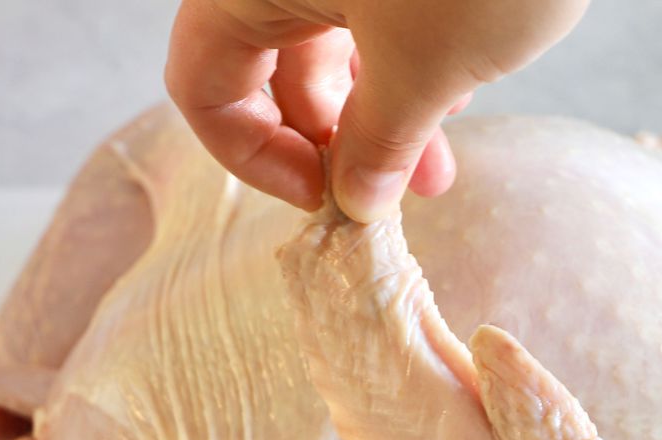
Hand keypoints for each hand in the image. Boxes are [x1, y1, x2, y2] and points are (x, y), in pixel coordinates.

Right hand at [165, 0, 588, 219]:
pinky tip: (458, 93)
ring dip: (383, 115)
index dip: (251, 155)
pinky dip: (411, 64)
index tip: (319, 197)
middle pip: (274, 67)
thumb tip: (357, 198)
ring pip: (337, 43)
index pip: (203, 81)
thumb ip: (379, 142)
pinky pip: (381, 13)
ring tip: (437, 165)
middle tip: (391, 193)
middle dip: (335, 142)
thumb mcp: (424, 67)